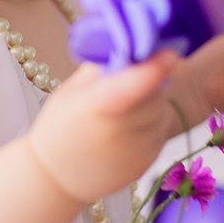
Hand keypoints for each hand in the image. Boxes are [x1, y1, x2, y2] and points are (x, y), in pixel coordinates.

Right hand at [25, 51, 179, 203]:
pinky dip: (150, 122)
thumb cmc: (59, 127)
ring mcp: (137, 150)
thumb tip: (130, 44)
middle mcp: (120, 131)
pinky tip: (126, 129)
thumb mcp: (71, 91)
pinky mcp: (148, 162)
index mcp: (96, 106)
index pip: (133, 85)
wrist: (55, 178)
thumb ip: (101, 67)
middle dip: (149, 81)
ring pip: (161, 111)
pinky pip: (160, 130)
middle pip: (154, 94)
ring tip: (124, 108)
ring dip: (151, 101)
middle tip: (130, 80)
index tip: (169, 53)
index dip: (154, 68)